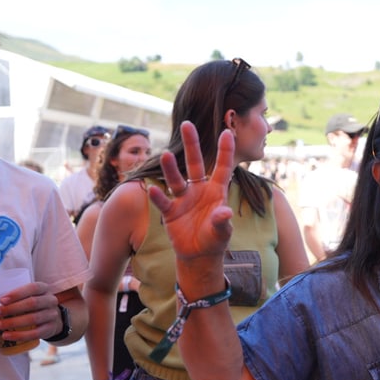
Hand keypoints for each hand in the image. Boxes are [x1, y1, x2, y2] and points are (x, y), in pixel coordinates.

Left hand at [0, 282, 65, 342]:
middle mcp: (50, 300)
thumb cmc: (27, 305)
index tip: (1, 300)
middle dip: (12, 309)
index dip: (17, 293)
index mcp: (42, 288)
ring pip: (34, 318)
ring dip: (14, 323)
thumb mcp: (18, 297)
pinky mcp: (50, 329)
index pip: (33, 287)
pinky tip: (7, 336)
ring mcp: (52, 315)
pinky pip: (36, 333)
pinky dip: (21, 335)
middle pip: (33, 303)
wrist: (50, 320)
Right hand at [147, 121, 235, 263]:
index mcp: (216, 191)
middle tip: (187, 125)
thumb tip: (225, 212)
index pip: (222, 168)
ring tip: (167, 155)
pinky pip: (163, 202)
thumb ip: (222, 222)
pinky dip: (158, 197)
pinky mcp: (170, 212)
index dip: (224, 151)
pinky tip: (152, 189)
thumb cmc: (215, 240)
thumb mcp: (222, 232)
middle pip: (195, 164)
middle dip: (191, 145)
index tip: (226, 132)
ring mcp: (183, 199)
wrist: (199, 255)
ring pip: (176, 179)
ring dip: (171, 169)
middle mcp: (199, 190)